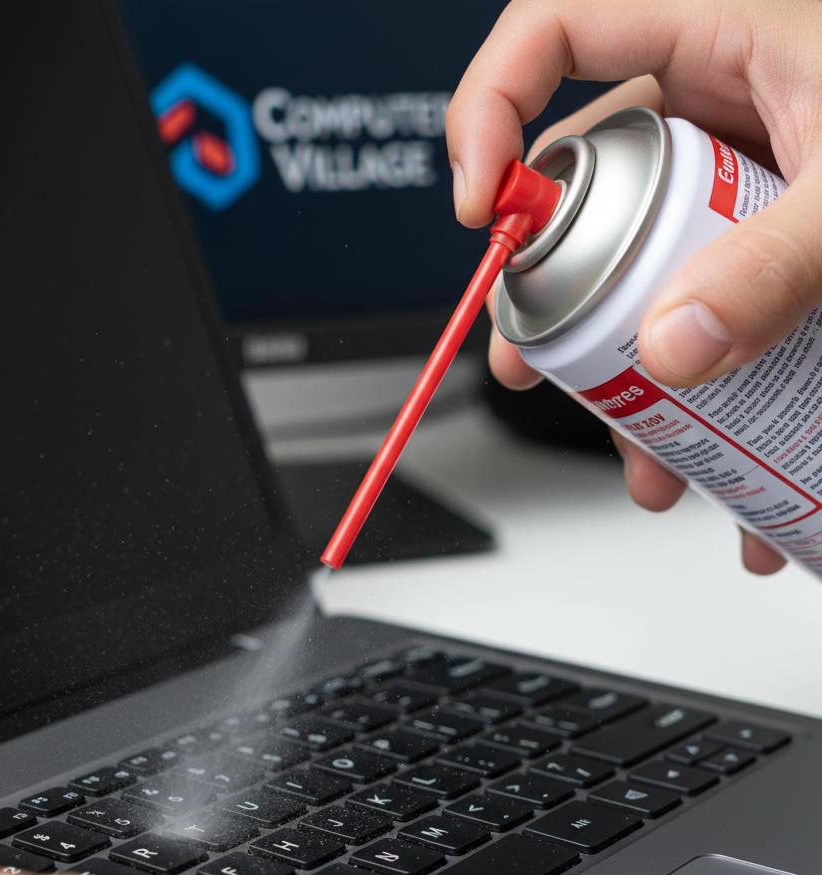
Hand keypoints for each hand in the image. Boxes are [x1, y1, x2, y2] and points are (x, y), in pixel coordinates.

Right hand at [446, 0, 821, 574]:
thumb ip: (777, 264)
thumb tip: (673, 350)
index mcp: (721, 27)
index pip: (550, 33)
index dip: (487, 111)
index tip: (480, 208)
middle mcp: (714, 97)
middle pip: (581, 185)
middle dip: (553, 291)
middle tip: (538, 363)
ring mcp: (734, 167)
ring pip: (637, 257)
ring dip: (630, 363)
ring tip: (647, 448)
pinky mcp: (761, 224)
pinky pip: (696, 288)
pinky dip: (698, 368)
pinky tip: (725, 445)